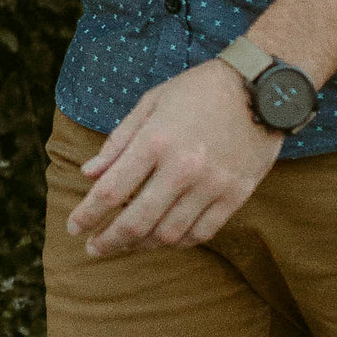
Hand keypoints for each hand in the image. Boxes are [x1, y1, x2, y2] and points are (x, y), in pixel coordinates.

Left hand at [66, 59, 286, 256]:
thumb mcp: (152, 102)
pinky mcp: (236, 195)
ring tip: (128, 243)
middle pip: (136, 221)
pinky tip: (165, 238)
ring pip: (169, 234)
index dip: (87, 215)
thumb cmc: (200, 90)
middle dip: (108, 241)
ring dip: (142, 244)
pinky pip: (203, 233)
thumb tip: (89, 174)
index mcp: (155, 141)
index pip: (110, 191)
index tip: (74, 227)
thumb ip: (119, 141)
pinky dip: (179, 242)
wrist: (262, 87)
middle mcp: (182, 167)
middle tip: (93, 248)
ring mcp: (212, 185)